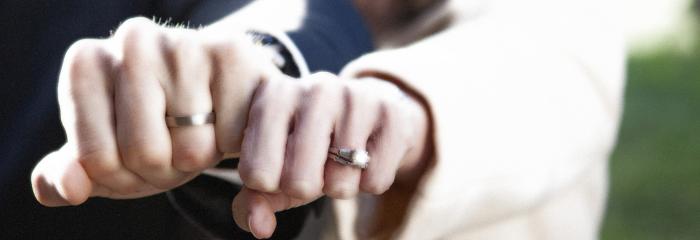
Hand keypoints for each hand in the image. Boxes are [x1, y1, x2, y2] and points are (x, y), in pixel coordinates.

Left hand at [31, 17, 278, 205]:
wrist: (211, 95)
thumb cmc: (153, 128)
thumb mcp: (104, 157)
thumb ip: (66, 178)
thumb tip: (72, 185)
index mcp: (86, 64)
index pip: (97, 161)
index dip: (122, 176)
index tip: (132, 151)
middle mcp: (132, 41)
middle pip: (145, 154)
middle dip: (164, 170)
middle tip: (173, 143)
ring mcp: (184, 44)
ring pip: (192, 152)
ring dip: (201, 159)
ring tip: (201, 130)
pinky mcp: (233, 54)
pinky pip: (233, 139)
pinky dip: (235, 145)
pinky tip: (229, 119)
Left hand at [232, 72, 429, 237]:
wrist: (370, 111)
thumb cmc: (312, 143)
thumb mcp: (278, 164)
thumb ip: (257, 198)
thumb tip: (259, 227)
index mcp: (274, 95)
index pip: (256, 174)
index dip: (271, 185)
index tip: (282, 166)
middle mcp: (315, 88)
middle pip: (299, 183)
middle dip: (307, 189)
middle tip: (315, 168)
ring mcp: (356, 97)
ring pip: (340, 185)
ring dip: (340, 187)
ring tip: (341, 162)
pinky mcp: (392, 113)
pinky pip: (376, 181)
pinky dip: (370, 183)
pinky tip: (368, 157)